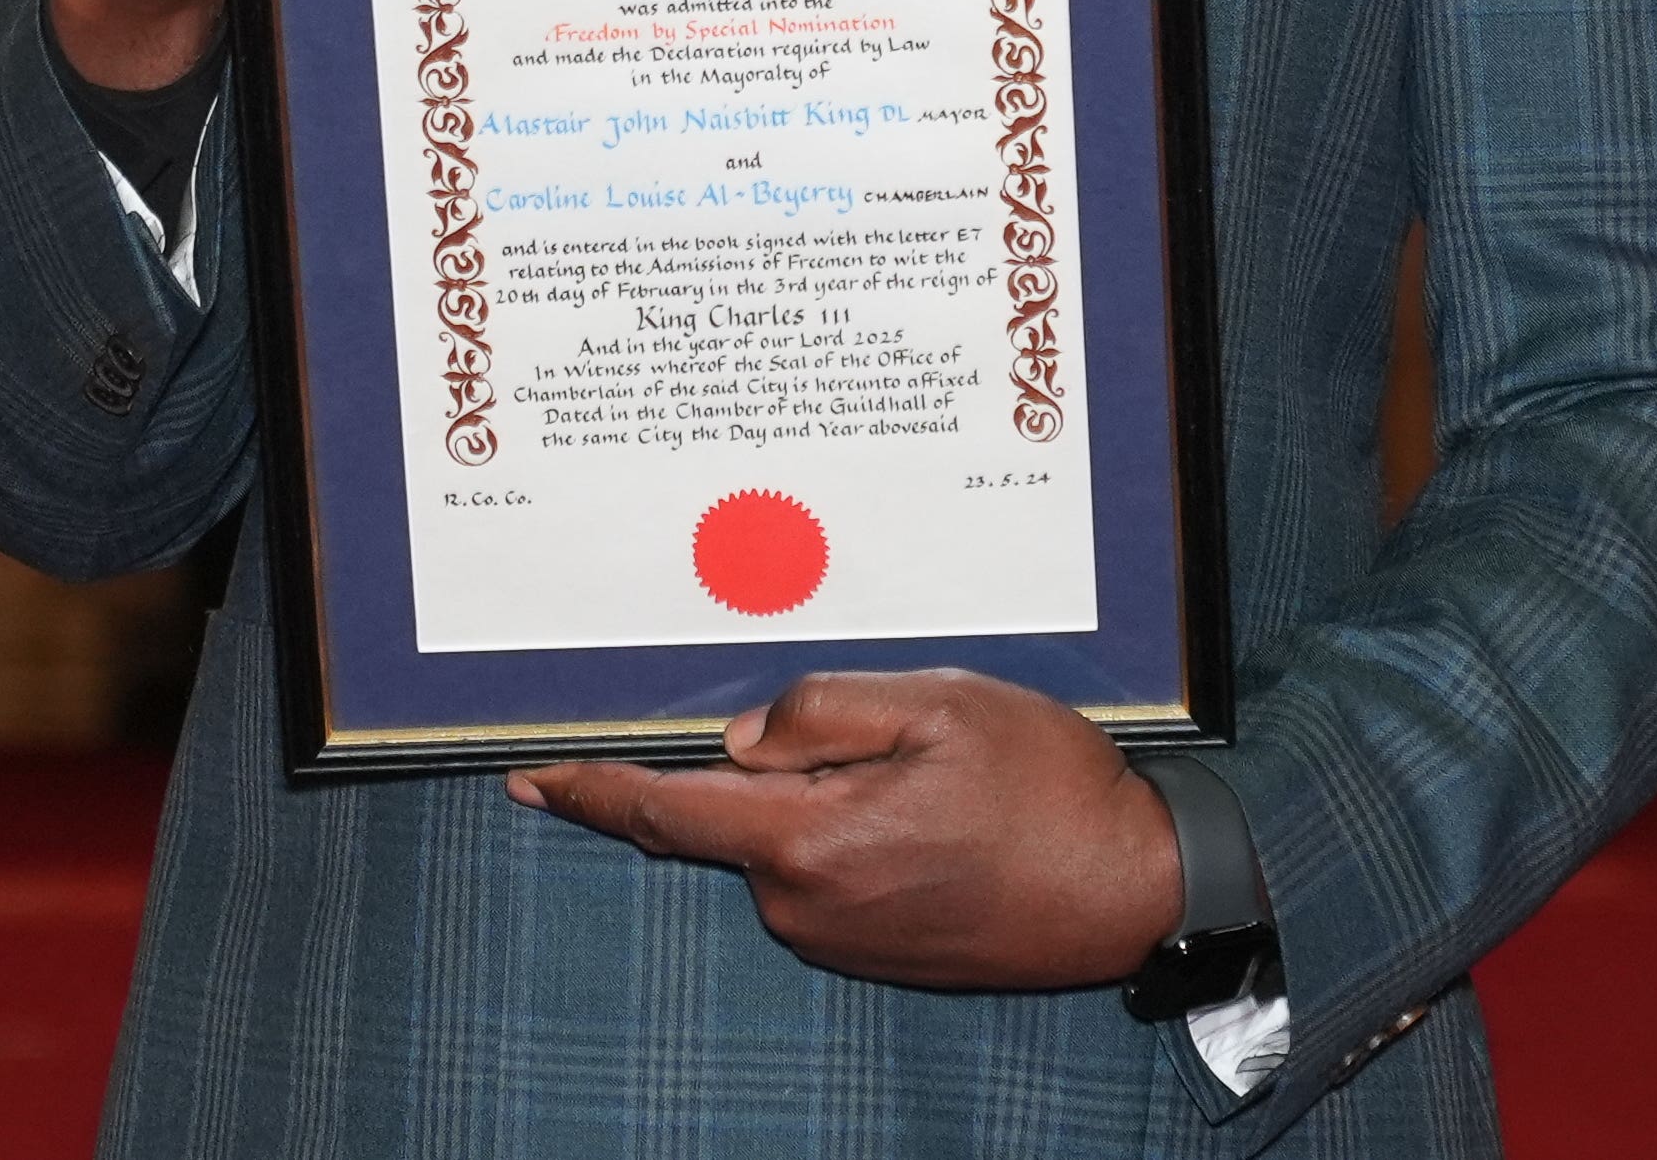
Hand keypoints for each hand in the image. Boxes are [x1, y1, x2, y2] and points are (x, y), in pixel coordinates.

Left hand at [509, 670, 1184, 992]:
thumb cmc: (1045, 789)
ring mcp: (839, 938)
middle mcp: (806, 904)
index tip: (528, 774)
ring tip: (935, 769)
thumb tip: (739, 739)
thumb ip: (821, 711)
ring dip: (825, 795)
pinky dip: (852, 830)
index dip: (590, 788)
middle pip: (736, 813)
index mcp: (808, 840)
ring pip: (786, 840)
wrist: (1129, 891)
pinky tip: (935, 811)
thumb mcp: (939, 704)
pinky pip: (826, 873)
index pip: (665, 811)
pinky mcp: (872, 953)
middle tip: (876, 727)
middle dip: (775, 761)